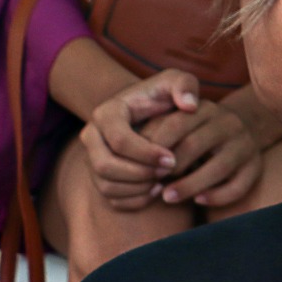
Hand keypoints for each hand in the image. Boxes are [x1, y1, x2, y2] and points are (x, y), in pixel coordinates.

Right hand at [80, 70, 198, 210]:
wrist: (149, 110)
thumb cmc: (164, 95)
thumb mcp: (176, 82)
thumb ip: (185, 85)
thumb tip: (189, 105)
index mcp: (107, 113)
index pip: (119, 140)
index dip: (146, 153)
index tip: (172, 158)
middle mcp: (92, 136)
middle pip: (105, 166)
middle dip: (140, 173)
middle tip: (168, 170)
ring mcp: (92, 158)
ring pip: (106, 185)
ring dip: (137, 188)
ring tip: (164, 181)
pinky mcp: (99, 175)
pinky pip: (110, 198)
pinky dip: (134, 200)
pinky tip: (157, 190)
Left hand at [139, 97, 265, 206]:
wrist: (235, 131)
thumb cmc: (192, 131)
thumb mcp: (177, 119)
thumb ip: (156, 128)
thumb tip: (133, 151)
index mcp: (205, 108)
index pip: (176, 124)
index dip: (156, 148)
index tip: (141, 165)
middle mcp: (229, 122)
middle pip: (195, 146)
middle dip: (170, 168)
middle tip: (152, 184)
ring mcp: (245, 144)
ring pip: (218, 168)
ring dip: (189, 186)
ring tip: (167, 197)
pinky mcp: (256, 166)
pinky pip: (238, 186)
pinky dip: (217, 196)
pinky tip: (198, 200)